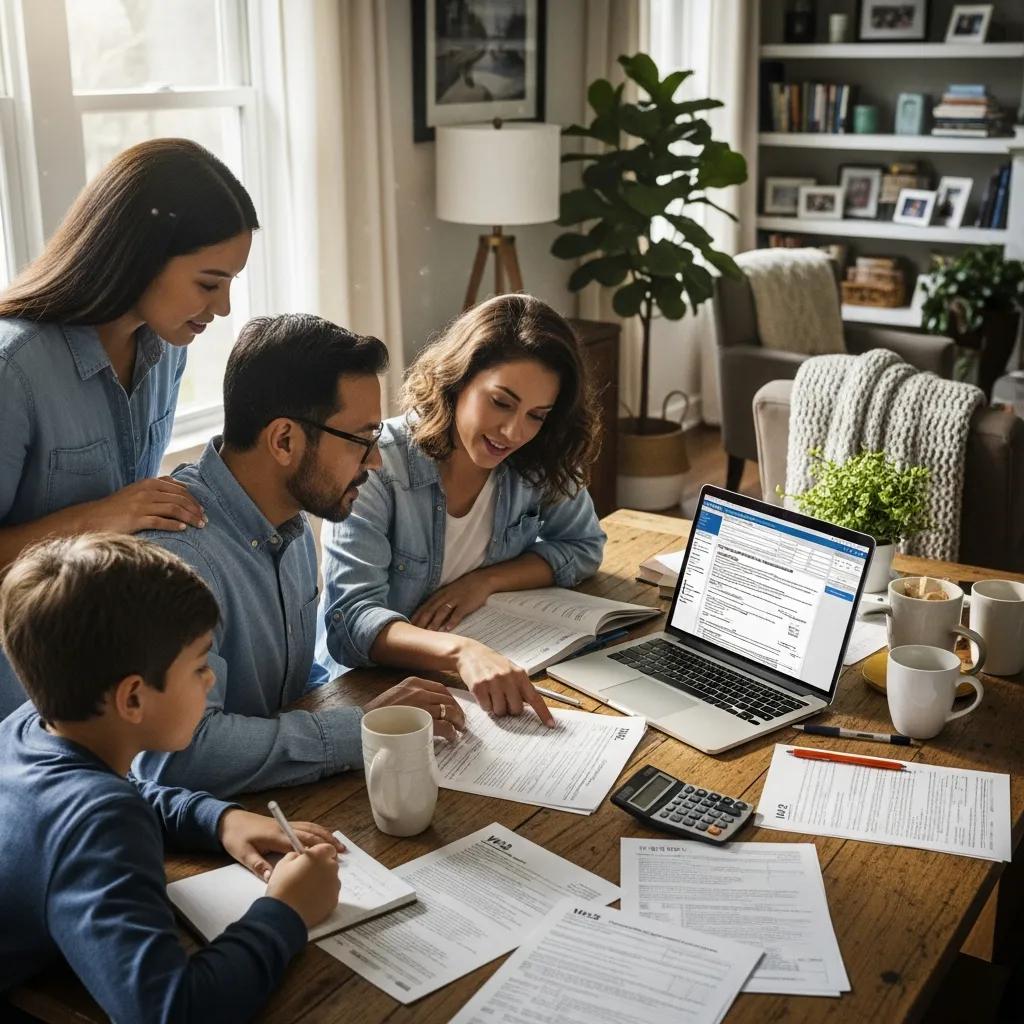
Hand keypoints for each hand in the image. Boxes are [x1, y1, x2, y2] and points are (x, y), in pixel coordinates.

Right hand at [81, 476, 205, 533]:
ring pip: (173, 509)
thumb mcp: (138, 491)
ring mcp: (141, 505)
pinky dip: (174, 524)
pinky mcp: (136, 519)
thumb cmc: (118, 506)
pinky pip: (160, 521)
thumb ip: (158, 487)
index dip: (193, 500)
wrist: (93, 517)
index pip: (179, 490)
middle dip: (195, 510)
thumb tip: (181, 486)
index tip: (202, 510)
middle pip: (179, 499)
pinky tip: (183, 529)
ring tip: (199, 525)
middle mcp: (146, 491)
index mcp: (149, 483)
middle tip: (205, 520)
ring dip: (190, 517)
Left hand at [218, 808, 344, 880]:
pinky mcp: (284, 824)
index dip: (315, 852)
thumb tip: (272, 877)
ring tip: (339, 844)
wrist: (229, 821)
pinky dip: (319, 830)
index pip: (300, 844)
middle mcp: (285, 828)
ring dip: (326, 835)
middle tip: (342, 853)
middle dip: (327, 843)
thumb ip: (258, 865)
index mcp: (276, 836)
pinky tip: (325, 836)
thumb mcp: (242, 854)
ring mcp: (286, 825)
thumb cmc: (236, 838)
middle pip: (311, 834)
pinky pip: (306, 826)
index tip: (329, 859)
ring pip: (311, 828)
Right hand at [266, 844, 340, 928]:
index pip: (328, 848)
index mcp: (319, 855)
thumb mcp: (283, 864)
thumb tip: (300, 857)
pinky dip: (323, 895)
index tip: (314, 858)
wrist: (284, 914)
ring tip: (307, 890)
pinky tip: (310, 900)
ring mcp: (334, 885)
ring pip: (331, 879)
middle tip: (307, 876)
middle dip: (321, 868)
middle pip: (330, 864)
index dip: (321, 853)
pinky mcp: (334, 900)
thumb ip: (295, 855)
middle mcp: (330, 868)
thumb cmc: (282, 887)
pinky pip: (330, 894)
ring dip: (323, 881)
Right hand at [364, 676, 466, 741]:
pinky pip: (444, 726)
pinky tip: (452, 737)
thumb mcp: (395, 696)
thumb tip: (426, 708)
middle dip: (457, 711)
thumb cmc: (378, 714)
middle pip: (448, 699)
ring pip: (449, 711)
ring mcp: (422, 705)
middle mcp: (419, 691)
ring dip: (457, 721)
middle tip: (461, 721)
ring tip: (459, 730)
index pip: (440, 688)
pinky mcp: (422, 721)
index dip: (451, 699)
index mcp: (413, 682)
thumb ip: (411, 697)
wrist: (364, 723)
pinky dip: (451, 732)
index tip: (455, 707)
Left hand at [411, 569, 495, 631]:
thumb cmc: (463, 588)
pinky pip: (457, 613)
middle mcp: (444, 597)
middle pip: (430, 610)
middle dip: (421, 622)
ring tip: (429, 633)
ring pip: (442, 612)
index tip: (408, 627)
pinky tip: (447, 629)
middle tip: (415, 633)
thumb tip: (428, 616)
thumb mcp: (448, 592)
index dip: (416, 617)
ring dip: (434, 622)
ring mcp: (455, 600)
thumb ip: (438, 602)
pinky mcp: (466, 603)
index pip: (424, 607)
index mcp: (439, 595)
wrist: (481, 580)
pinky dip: (452, 621)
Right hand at [454, 639, 554, 726]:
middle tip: (504, 699)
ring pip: (500, 711)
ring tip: (492, 694)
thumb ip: (520, 686)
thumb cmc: (492, 663)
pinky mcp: (479, 687)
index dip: (543, 713)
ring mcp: (493, 682)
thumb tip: (530, 705)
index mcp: (519, 674)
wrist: (469, 653)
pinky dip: (485, 704)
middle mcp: (507, 678)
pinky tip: (483, 693)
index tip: (551, 725)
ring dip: (496, 708)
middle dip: (510, 709)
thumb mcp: (510, 670)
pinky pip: (486, 708)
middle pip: (516, 710)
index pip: (534, 697)